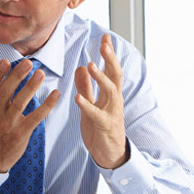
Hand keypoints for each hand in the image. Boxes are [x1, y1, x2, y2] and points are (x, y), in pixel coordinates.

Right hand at [0, 60, 60, 172]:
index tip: (6, 61)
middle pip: (5, 92)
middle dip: (17, 76)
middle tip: (28, 63)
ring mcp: (8, 124)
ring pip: (20, 103)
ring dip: (31, 87)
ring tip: (40, 74)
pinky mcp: (21, 133)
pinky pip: (35, 117)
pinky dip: (47, 106)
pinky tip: (56, 94)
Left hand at [75, 34, 128, 168]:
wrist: (110, 156)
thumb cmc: (101, 130)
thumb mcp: (91, 104)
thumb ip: (86, 87)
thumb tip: (81, 66)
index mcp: (111, 95)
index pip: (111, 70)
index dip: (109, 54)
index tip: (105, 37)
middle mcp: (115, 101)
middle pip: (115, 76)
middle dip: (110, 59)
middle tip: (104, 44)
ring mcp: (112, 113)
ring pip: (111, 92)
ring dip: (101, 78)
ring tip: (91, 66)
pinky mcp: (105, 127)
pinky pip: (97, 114)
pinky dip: (87, 105)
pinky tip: (77, 98)